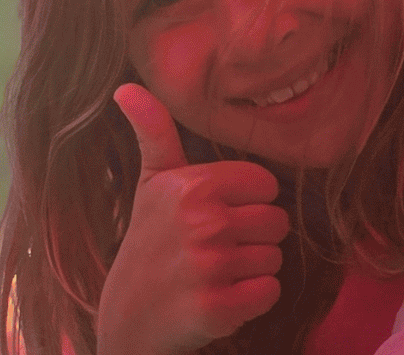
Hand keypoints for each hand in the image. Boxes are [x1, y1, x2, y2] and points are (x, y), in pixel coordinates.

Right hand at [95, 84, 288, 354]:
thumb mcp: (151, 183)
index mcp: (191, 186)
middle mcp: (201, 222)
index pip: (267, 186)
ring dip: (252, 270)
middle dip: (254, 239)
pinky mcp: (217, 309)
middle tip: (215, 249)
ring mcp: (208, 267)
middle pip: (277, 223)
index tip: (217, 215)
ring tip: (215, 273)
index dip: (248, 202)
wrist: (128, 316)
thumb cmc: (150, 241)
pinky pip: (270, 293)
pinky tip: (222, 297)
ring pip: (275, 259)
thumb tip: (126, 87)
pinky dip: (252, 300)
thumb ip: (154, 132)